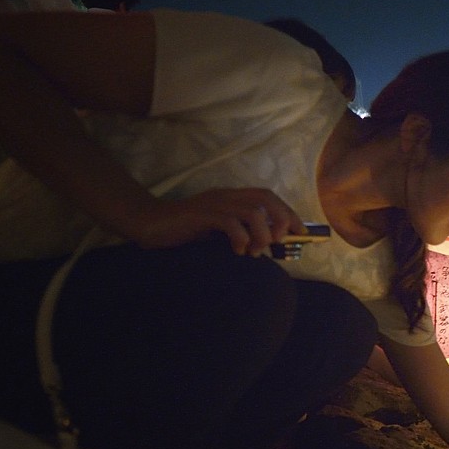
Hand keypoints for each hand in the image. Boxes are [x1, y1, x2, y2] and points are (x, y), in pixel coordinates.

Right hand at [127, 188, 305, 255]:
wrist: (149, 224)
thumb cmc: (185, 230)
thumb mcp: (218, 231)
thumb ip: (239, 233)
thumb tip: (268, 247)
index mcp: (231, 197)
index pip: (267, 196)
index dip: (287, 211)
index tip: (300, 231)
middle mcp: (225, 196)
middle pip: (265, 198)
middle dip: (281, 219)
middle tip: (279, 242)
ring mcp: (213, 203)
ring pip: (251, 211)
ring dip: (261, 234)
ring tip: (256, 251)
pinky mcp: (200, 215)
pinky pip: (229, 223)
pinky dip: (240, 238)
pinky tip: (238, 252)